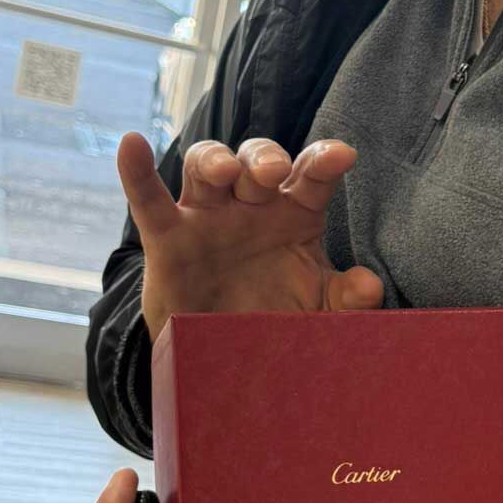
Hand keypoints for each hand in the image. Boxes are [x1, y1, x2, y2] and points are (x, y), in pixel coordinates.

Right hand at [118, 132, 384, 345]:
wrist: (226, 358)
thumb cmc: (278, 316)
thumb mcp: (318, 312)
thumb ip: (346, 298)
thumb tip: (370, 286)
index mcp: (295, 213)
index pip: (311, 175)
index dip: (324, 159)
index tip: (341, 156)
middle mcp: (252, 205)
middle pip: (256, 160)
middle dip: (265, 158)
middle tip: (274, 174)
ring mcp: (207, 216)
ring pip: (206, 165)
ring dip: (215, 160)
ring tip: (224, 174)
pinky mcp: (168, 238)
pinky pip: (149, 200)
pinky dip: (137, 173)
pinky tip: (131, 144)